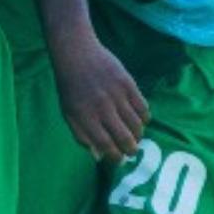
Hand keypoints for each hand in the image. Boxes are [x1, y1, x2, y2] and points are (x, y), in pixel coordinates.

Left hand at [49, 30, 148, 162]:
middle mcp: (101, 107)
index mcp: (83, 116)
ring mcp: (116, 95)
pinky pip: (143, 108)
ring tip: (135, 135)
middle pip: (124, 138)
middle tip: (132, 151)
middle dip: (131, 150)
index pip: (104, 145)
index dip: (114, 157)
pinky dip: (144, 118)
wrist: (76, 54)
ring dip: (138, 134)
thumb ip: (81, 136)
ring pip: (136, 125)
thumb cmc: (71, 87)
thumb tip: (99, 156)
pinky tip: (139, 119)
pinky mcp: (128, 84)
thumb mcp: (68, 112)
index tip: (119, 160)